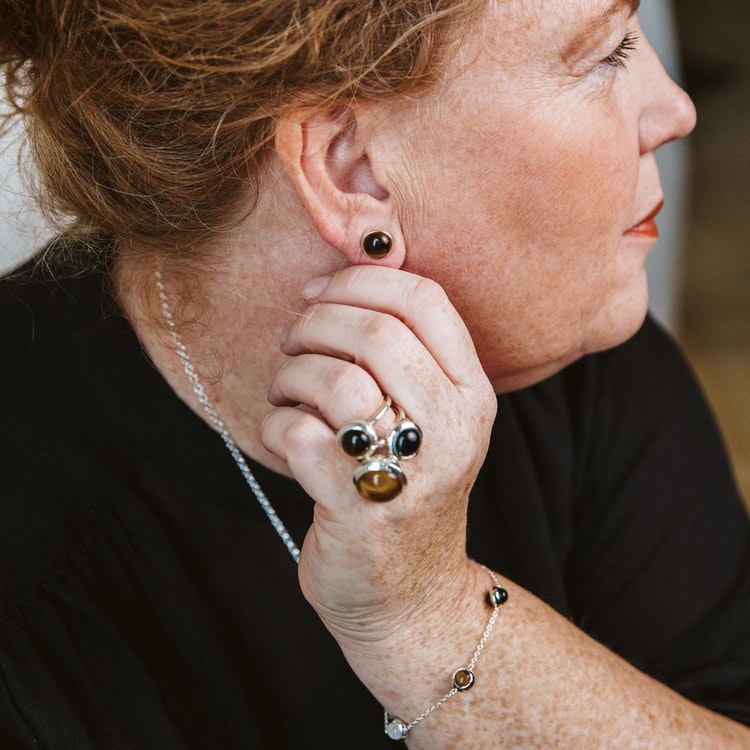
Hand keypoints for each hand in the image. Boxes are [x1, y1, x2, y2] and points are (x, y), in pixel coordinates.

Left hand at [262, 265, 495, 644]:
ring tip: (285, 393)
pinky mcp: (360, 508)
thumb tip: (337, 278)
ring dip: (290, 375)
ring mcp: (411, 470)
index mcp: (471, 393)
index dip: (359, 280)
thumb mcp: (426, 417)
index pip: (426, 299)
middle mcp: (453, 427)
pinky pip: (297, 435)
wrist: (408, 593)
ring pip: (335, 380)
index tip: (317, 293)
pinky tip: (282, 438)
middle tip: (293, 343)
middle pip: (375, 331)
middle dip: (313, 323)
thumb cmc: (405, 486)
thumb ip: (401, 354)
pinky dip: (274, 426)